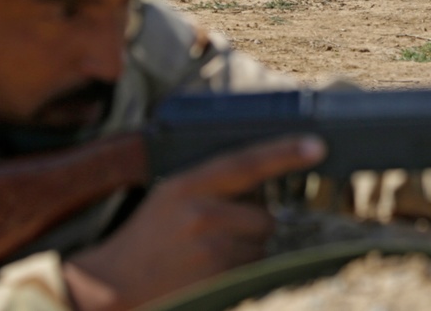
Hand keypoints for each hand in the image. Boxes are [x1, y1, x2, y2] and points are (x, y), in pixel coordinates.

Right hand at [63, 135, 325, 310]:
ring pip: (262, 245)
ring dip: (249, 250)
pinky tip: (213, 270)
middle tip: (220, 232)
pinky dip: (244, 270)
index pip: (245, 162)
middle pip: (265, 215)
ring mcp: (211, 249)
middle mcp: (201, 214)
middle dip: (254, 223)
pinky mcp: (218, 279)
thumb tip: (267, 181)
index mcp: (187, 185)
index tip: (317, 145)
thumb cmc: (148, 237)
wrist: (113, 285)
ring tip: (210, 254)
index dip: (284, 153)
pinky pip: (254, 270)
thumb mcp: (172, 196)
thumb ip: (213, 185)